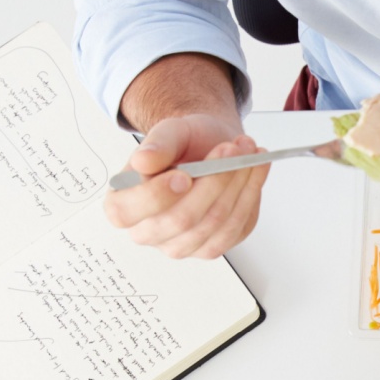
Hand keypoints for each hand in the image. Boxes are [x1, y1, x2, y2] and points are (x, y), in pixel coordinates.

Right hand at [104, 113, 268, 258]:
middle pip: (182, 220)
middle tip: (230, 149)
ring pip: (214, 224)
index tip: (183, 175)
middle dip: (213, 181)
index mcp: (123, 206)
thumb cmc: (182, 145)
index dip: (158, 196)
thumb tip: (143, 161)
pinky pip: (236, 228)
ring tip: (247, 151)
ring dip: (238, 185)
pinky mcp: (213, 247)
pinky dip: (250, 194)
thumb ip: (157, 144)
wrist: (207, 148)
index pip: (128, 212)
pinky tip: (255, 169)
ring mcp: (182, 245)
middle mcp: (149, 233)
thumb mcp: (168, 132)